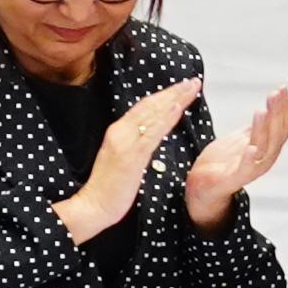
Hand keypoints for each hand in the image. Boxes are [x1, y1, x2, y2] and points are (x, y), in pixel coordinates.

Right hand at [56, 79, 197, 243]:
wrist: (94, 206)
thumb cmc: (109, 188)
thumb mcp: (123, 160)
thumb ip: (135, 145)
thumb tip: (151, 136)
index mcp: (118, 132)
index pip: (144, 108)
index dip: (163, 95)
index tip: (181, 87)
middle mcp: (120, 132)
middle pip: (150, 106)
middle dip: (173, 91)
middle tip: (193, 81)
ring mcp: (125, 143)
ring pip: (153, 115)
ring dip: (174, 99)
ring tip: (191, 88)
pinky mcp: (131, 156)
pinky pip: (152, 134)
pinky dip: (165, 119)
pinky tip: (177, 108)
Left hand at [183, 85, 287, 232]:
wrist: (203, 185)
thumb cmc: (222, 163)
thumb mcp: (243, 138)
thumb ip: (259, 126)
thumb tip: (272, 107)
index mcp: (266, 148)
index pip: (282, 126)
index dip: (285, 108)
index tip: (284, 90)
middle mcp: (263, 159)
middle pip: (276, 134)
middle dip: (277, 113)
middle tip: (275, 95)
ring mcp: (250, 169)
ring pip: (263, 148)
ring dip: (264, 128)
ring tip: (263, 111)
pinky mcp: (235, 178)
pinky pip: (246, 169)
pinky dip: (250, 159)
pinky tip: (251, 147)